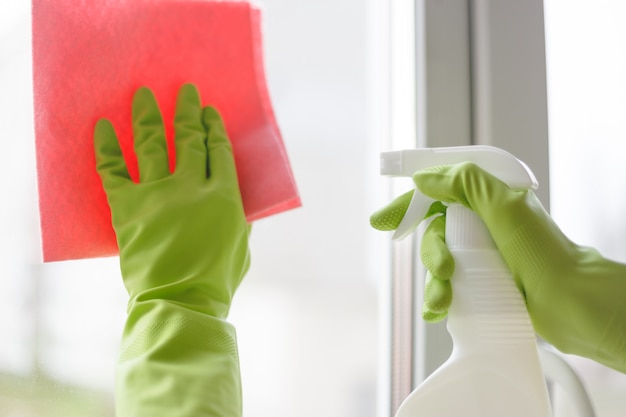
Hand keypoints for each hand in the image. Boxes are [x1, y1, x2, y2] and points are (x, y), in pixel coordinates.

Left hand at [94, 83, 249, 316]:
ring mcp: (158, 194)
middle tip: (184, 91)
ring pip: (152, 143)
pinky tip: (102, 126)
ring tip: (144, 94)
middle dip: (187, 111)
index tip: (209, 111)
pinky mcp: (129, 207)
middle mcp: (191, 186)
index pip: (218, 150)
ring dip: (148, 115)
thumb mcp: (241, 247)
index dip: (213, 127)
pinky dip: (106, 147)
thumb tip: (236, 203)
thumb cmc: (217, 280)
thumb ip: (239, 219)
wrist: (180, 302)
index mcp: (224, 196)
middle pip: (188, 138)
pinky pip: (113, 170)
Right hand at [371, 162, 625, 372]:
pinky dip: (439, 300)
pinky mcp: (483, 284)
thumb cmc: (543, 252)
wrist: (572, 302)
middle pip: (435, 233)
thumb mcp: (505, 206)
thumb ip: (465, 183)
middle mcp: (483, 225)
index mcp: (488, 201)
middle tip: (443, 269)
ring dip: (435, 283)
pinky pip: (449, 288)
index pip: (438, 193)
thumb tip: (425, 178)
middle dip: (431, 252)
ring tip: (443, 301)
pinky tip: (438, 313)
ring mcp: (483, 256)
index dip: (408, 204)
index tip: (382, 221)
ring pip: (440, 263)